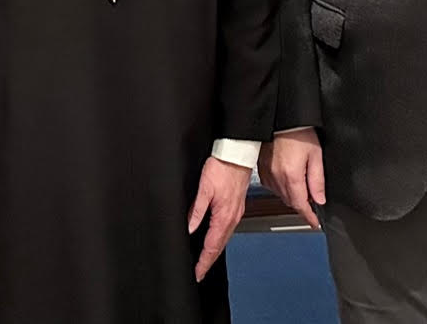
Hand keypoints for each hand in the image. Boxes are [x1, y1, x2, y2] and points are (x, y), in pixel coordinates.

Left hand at [188, 156, 250, 281]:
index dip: (203, 262)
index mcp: (224, 217)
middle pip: (219, 247)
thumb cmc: (222, 167)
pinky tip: (214, 238)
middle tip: (199, 272)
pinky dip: (219, 239)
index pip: (211, 247)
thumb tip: (188, 229)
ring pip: (224, 239)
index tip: (196, 273)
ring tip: (204, 260)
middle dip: (208, 261)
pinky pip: (227, 229)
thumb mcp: (203, 188)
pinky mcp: (236, 206)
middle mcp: (232, 218)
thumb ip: (196, 211)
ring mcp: (236, 213)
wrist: (237, 153)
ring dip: (214, 251)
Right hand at [260, 128, 324, 228]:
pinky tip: (288, 178)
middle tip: (313, 200)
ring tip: (302, 186)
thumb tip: (319, 199)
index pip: (301, 205)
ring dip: (292, 196)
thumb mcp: (316, 156)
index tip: (314, 223)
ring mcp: (267, 174)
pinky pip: (272, 186)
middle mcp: (277, 178)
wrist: (280, 118)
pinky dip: (281, 187)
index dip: (309, 216)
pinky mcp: (262, 169)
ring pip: (281, 195)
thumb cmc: (298, 132)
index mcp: (292, 176)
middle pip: (291, 201)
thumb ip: (317, 180)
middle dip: (302, 204)